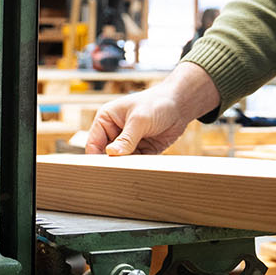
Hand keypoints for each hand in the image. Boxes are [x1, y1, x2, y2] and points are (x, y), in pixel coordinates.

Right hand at [86, 62, 220, 155]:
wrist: (181, 104)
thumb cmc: (157, 103)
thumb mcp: (140, 119)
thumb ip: (126, 138)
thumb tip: (111, 154)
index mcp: (106, 119)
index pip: (93, 142)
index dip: (96, 156)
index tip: (102, 168)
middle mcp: (115, 131)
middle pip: (106, 154)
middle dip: (112, 163)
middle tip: (119, 171)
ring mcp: (128, 142)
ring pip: (121, 161)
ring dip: (127, 166)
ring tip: (134, 168)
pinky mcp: (142, 150)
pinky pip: (135, 163)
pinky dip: (138, 167)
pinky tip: (144, 167)